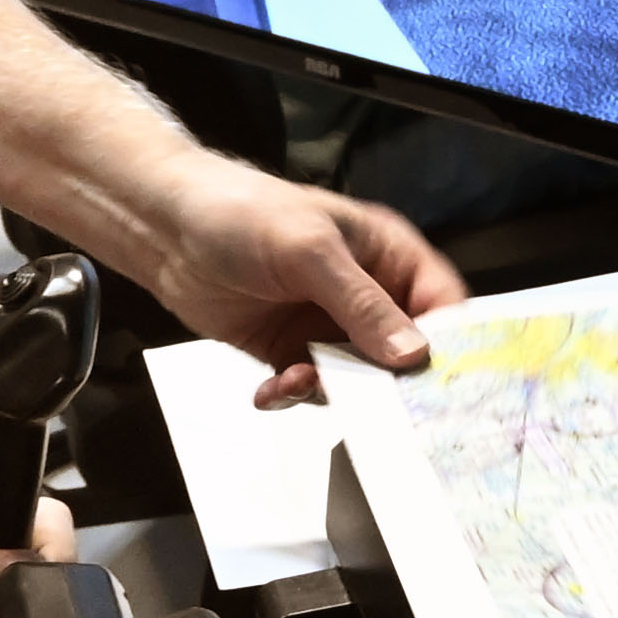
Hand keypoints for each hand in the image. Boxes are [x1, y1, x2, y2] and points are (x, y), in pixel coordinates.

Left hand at [133, 161, 468, 403]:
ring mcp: (328, 324)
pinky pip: (311, 389)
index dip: (450, 344)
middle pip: (404, 353)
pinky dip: (294, 396)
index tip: (445, 385)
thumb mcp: (310, 252)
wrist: (166, 229)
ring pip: (358, 379)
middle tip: (372, 404)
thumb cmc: (242, 213)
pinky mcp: (291, 350)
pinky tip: (271, 388)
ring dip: (333, 391)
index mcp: (386, 255)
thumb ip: (362, 305)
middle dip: (387, 382)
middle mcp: (365, 293)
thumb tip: (412, 353)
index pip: (442, 304)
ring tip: (298, 379)